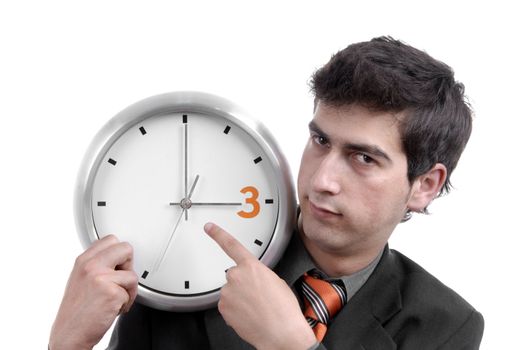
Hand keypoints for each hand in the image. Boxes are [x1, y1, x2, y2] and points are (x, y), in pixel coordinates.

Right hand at [49, 235, 137, 349]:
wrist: (70, 334)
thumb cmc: (77, 310)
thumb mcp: (81, 278)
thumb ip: (97, 264)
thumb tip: (118, 257)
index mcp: (83, 260)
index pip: (111, 240)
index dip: (118, 254)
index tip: (116, 267)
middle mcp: (91, 265)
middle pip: (126, 248)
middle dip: (128, 265)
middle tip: (119, 281)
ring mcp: (101, 277)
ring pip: (132, 274)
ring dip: (129, 290)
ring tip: (115, 300)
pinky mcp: (111, 292)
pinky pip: (131, 292)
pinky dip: (126, 303)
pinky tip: (113, 309)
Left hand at [204, 223, 315, 349]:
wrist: (281, 333)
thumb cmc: (283, 310)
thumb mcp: (276, 282)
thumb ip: (259, 274)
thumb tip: (254, 279)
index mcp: (252, 266)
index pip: (231, 245)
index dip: (218, 234)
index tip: (209, 228)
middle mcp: (236, 276)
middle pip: (234, 275)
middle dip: (243, 284)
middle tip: (257, 296)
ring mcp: (228, 292)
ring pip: (231, 292)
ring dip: (240, 298)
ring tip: (256, 308)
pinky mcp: (223, 307)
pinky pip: (227, 305)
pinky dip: (235, 310)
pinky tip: (248, 315)